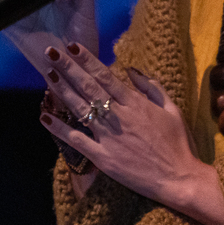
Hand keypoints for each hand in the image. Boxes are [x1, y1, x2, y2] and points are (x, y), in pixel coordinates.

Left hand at [37, 43, 223, 224]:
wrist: (179, 178)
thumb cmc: (178, 144)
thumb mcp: (171, 110)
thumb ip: (152, 87)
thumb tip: (131, 70)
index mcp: (135, 103)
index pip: (105, 76)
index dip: (87, 60)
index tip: (72, 46)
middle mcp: (119, 116)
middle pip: (88, 87)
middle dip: (68, 68)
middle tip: (51, 52)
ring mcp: (108, 137)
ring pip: (79, 108)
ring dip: (62, 90)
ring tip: (48, 74)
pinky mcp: (102, 157)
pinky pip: (76, 140)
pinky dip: (59, 128)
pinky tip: (44, 116)